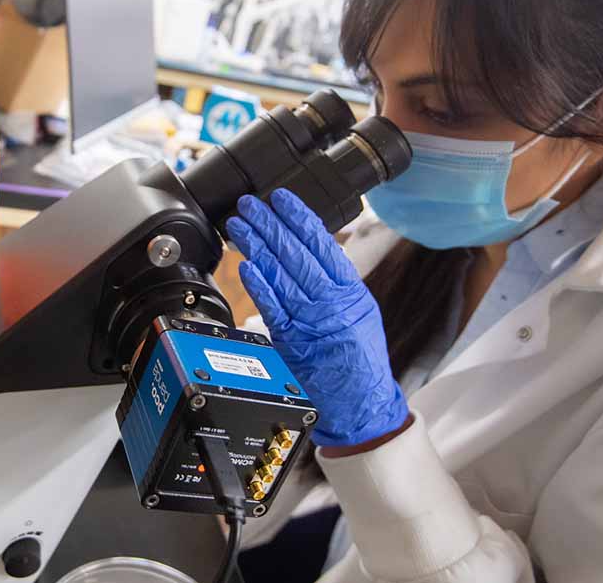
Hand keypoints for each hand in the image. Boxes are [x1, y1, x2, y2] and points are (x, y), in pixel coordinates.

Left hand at [225, 189, 408, 447]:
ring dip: (257, 246)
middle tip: (249, 205)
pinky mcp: (295, 342)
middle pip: (297, 254)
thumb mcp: (358, 312)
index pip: (323, 244)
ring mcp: (313, 321)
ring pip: (281, 274)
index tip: (281, 198)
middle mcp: (333, 302)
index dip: (300, 217)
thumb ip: (334, 283)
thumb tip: (305, 251)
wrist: (363, 405)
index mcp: (351, 290)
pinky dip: (260, 284)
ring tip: (238, 226)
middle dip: (270, 225)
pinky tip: (246, 266)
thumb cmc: (359, 359)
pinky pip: (274, 307)